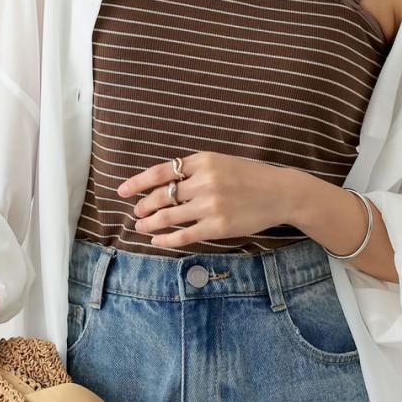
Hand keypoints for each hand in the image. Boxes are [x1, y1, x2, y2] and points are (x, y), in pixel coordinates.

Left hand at [117, 151, 298, 246]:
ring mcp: (211, 205)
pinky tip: (157, 241)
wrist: (279, 192)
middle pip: (162, 195)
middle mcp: (204, 180)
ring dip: (150, 224)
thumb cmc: (248, 176)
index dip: (138, 182)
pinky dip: (166, 239)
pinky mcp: (218, 226)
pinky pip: (184, 235)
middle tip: (135, 213)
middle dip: (143, 205)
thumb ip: (194, 170)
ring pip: (169, 216)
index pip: (161, 171)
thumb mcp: (220, 162)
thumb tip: (162, 183)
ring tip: (141, 227)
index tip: (122, 190)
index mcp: (203, 160)